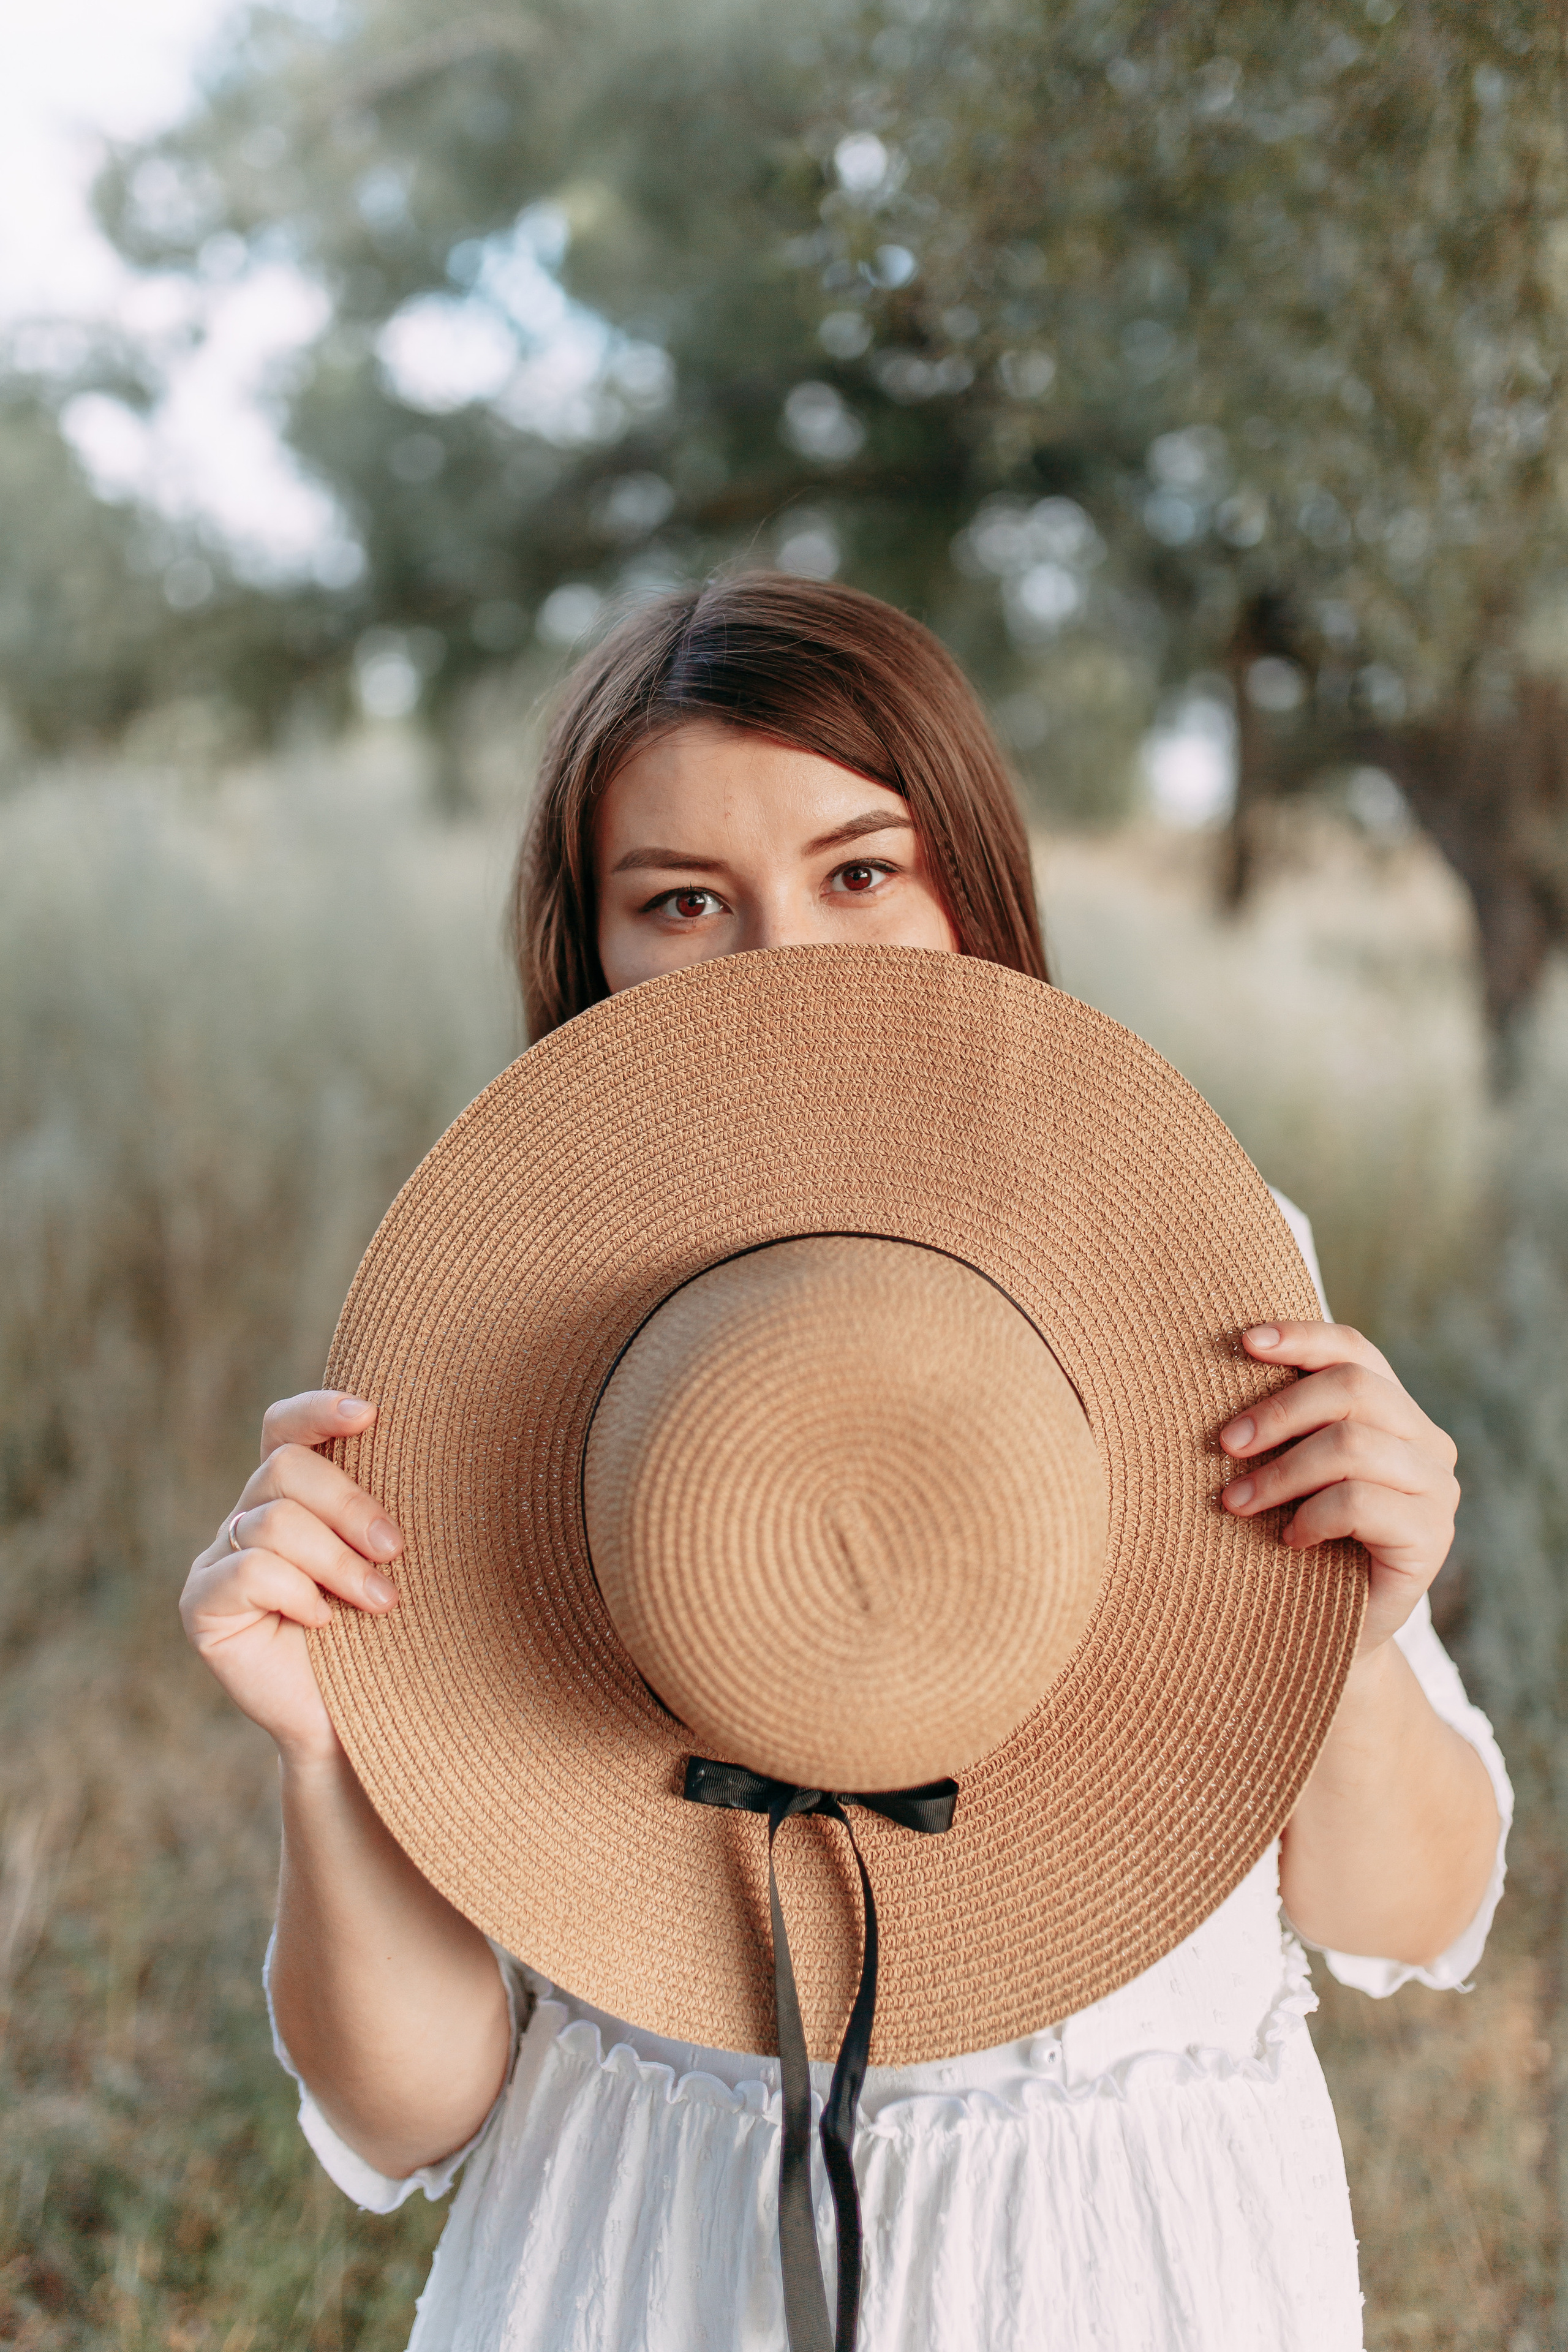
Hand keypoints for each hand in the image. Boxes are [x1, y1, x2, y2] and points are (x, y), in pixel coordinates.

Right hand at [180, 1391, 401, 1762]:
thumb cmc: (390, 1635)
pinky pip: (248, 1571)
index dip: (318, 1411)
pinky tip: (322, 1624)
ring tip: (379, 1601)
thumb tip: (401, 1446)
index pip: (285, 1429)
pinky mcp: (201, 1605)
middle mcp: (248, 1516)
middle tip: (395, 1551)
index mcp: (293, 1496)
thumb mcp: (390, 1561)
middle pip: (286, 1466)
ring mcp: (218, 1559)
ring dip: (337, 1562)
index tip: (371, 1415)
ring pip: (273, 1521)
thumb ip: (382, 1508)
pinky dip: (297, 1594)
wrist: (362, 1723)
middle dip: (350, 1505)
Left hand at [1218, 1323, 1459, 1657]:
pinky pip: (1359, 1502)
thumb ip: (1283, 1423)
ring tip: (1236, 1502)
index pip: (1355, 1351)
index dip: (1303, 1337)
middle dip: (1279, 1411)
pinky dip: (1310, 1517)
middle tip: (1225, 1444)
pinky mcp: (1432, 1537)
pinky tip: (1288, 1540)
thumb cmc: (1293, 1542)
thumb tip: (1228, 1362)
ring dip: (1281, 1472)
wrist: (1322, 1635)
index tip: (1245, 1342)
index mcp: (1395, 1412)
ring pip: (1352, 1445)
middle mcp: (1427, 1443)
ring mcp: (1436, 1490)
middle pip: (1353, 1389)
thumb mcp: (1287, 1470)